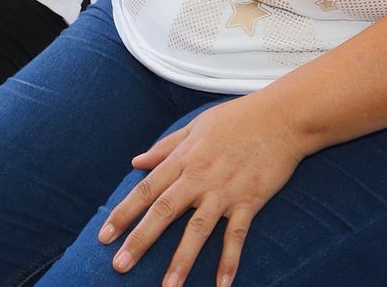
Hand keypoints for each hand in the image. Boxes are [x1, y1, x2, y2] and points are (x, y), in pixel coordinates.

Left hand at [97, 94, 305, 285]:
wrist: (283, 116)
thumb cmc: (239, 117)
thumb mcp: (197, 124)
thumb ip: (165, 146)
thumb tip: (137, 161)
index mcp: (185, 158)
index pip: (147, 190)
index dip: (124, 214)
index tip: (104, 236)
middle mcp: (200, 177)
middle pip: (164, 212)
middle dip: (140, 240)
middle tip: (119, 266)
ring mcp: (225, 190)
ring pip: (198, 229)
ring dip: (182, 260)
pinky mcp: (250, 200)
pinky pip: (236, 235)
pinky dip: (229, 260)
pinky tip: (222, 284)